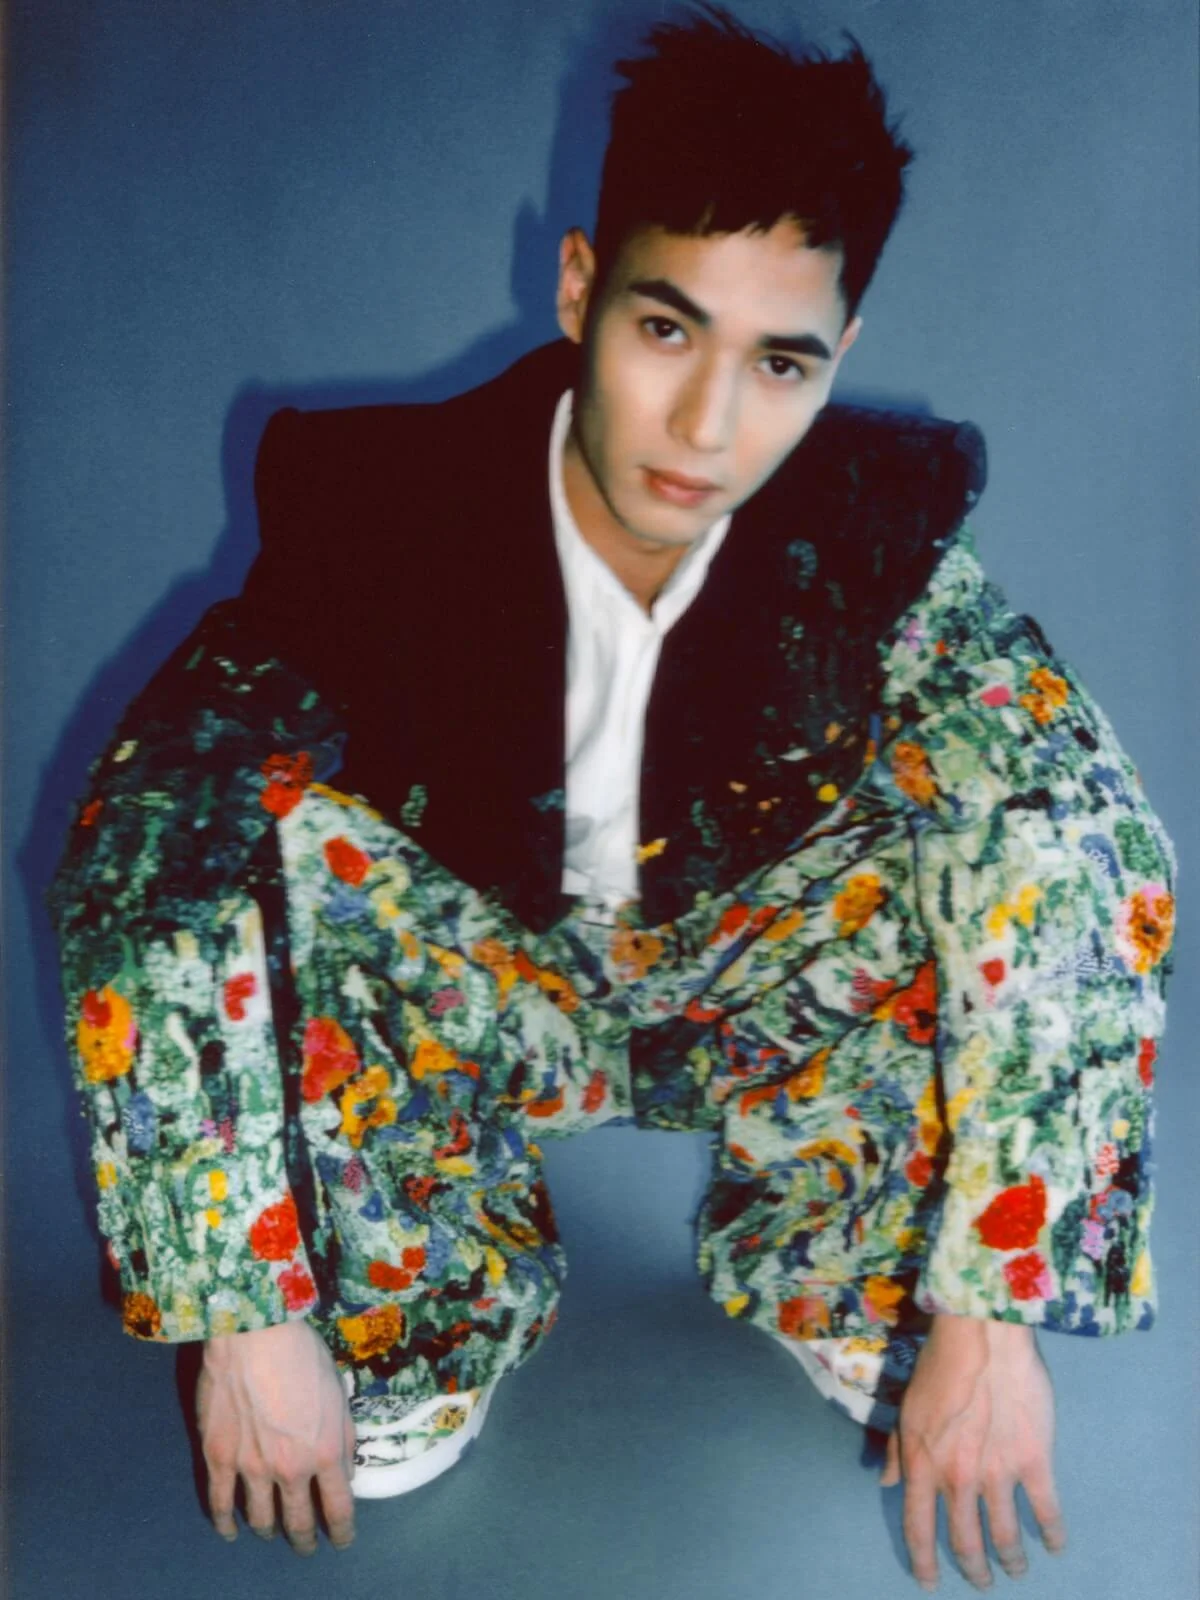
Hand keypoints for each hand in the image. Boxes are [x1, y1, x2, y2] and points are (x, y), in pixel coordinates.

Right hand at [197, 1319, 356, 1554]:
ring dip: (269, 1531)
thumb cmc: (304, 1354)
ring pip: (260, 1517)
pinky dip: (225, 1522)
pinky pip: (220, 1502)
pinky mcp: (218, 1458)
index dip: (342, 1530)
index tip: (342, 1540)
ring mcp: (251, 1468)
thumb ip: (343, 1438)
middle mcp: (290, 1469)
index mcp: (326, 1452)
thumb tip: (344, 1471)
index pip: (338, 1507)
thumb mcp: (339, 1393)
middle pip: (298, 1521)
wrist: (256, 1334)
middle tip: (307, 1548)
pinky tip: (231, 1531)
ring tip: (273, 1534)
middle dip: (304, 1539)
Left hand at [880, 1314, 1065, 1590]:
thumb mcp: (906, 1408)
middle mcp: (957, 1480)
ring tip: (1017, 1571)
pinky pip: (1046, 1510)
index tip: (929, 1584)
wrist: (981, 1339)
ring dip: (1011, 1560)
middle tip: (982, 1582)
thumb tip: (886, 1482)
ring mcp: (998, 1475)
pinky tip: (1055, 1546)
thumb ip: (896, 1450)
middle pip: (965, 1541)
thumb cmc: (939, 1365)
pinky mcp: (1034, 1462)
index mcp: (922, 1466)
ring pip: (1004, 1536)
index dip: (923, 1562)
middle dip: (973, 1569)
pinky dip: (1052, 1534)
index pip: (918, 1528)